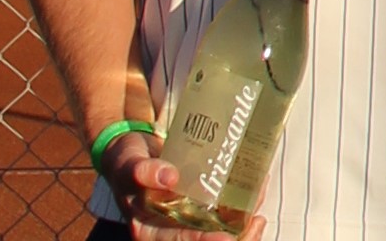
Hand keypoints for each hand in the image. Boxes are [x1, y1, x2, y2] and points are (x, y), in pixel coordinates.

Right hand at [94, 130, 267, 240]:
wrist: (133, 153)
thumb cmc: (127, 162)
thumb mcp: (128, 164)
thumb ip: (142, 170)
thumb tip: (167, 177)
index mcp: (148, 231)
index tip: (226, 239)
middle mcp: (168, 231)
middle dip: (234, 239)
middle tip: (255, 223)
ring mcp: (186, 221)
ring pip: (219, 234)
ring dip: (242, 229)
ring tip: (259, 215)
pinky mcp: (200, 208)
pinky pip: (224, 216)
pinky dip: (241, 211)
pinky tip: (256, 195)